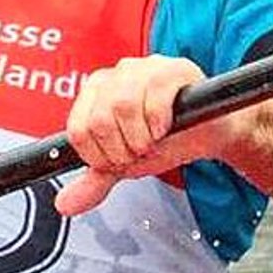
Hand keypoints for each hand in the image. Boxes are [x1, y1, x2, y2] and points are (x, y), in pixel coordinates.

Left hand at [56, 54, 210, 216]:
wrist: (207, 134)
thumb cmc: (167, 140)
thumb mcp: (126, 163)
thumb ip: (94, 182)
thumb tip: (65, 205)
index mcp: (96, 93)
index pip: (77, 130)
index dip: (99, 156)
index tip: (118, 159)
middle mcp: (116, 76)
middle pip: (99, 121)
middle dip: (122, 150)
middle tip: (140, 151)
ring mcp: (144, 67)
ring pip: (122, 106)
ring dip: (141, 138)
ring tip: (153, 140)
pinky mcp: (173, 69)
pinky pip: (154, 97)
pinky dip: (159, 122)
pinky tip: (165, 126)